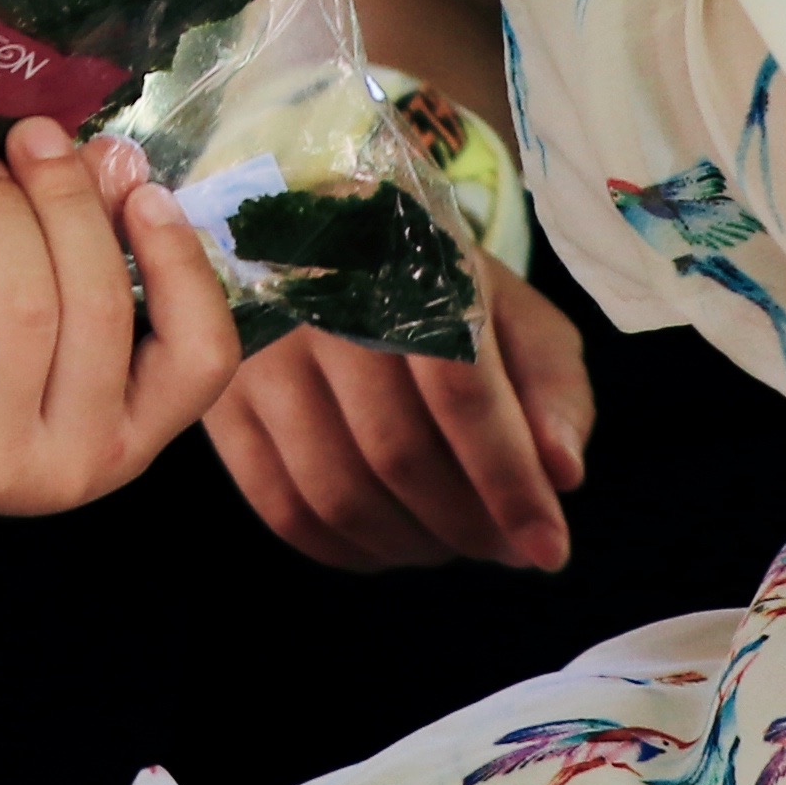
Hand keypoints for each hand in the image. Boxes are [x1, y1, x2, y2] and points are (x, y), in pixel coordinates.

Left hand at [0, 121, 242, 521]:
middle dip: (66, 200)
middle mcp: (73, 467)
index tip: (146, 190)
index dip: (183, 266)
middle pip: (97, 304)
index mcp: (126, 441)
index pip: (200, 360)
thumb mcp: (41, 338)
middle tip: (34, 140)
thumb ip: (88, 253)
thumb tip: (112, 159)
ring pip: (22, 297)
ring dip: (0, 209)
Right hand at [203, 262, 592, 570]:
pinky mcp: (223, 395)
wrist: (314, 234)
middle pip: (397, 453)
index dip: (509, 482)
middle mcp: (326, 299)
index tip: (548, 549)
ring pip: (336, 492)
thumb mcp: (513, 310)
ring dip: (409, 545)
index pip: (462, 393)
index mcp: (414, 266)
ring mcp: (262, 348)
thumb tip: (561, 475)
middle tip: (505, 548)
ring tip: (450, 542)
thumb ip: (553, 387)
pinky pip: (279, 505)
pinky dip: (343, 550)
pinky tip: (385, 544)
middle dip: (467, 525)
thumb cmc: (434, 286)